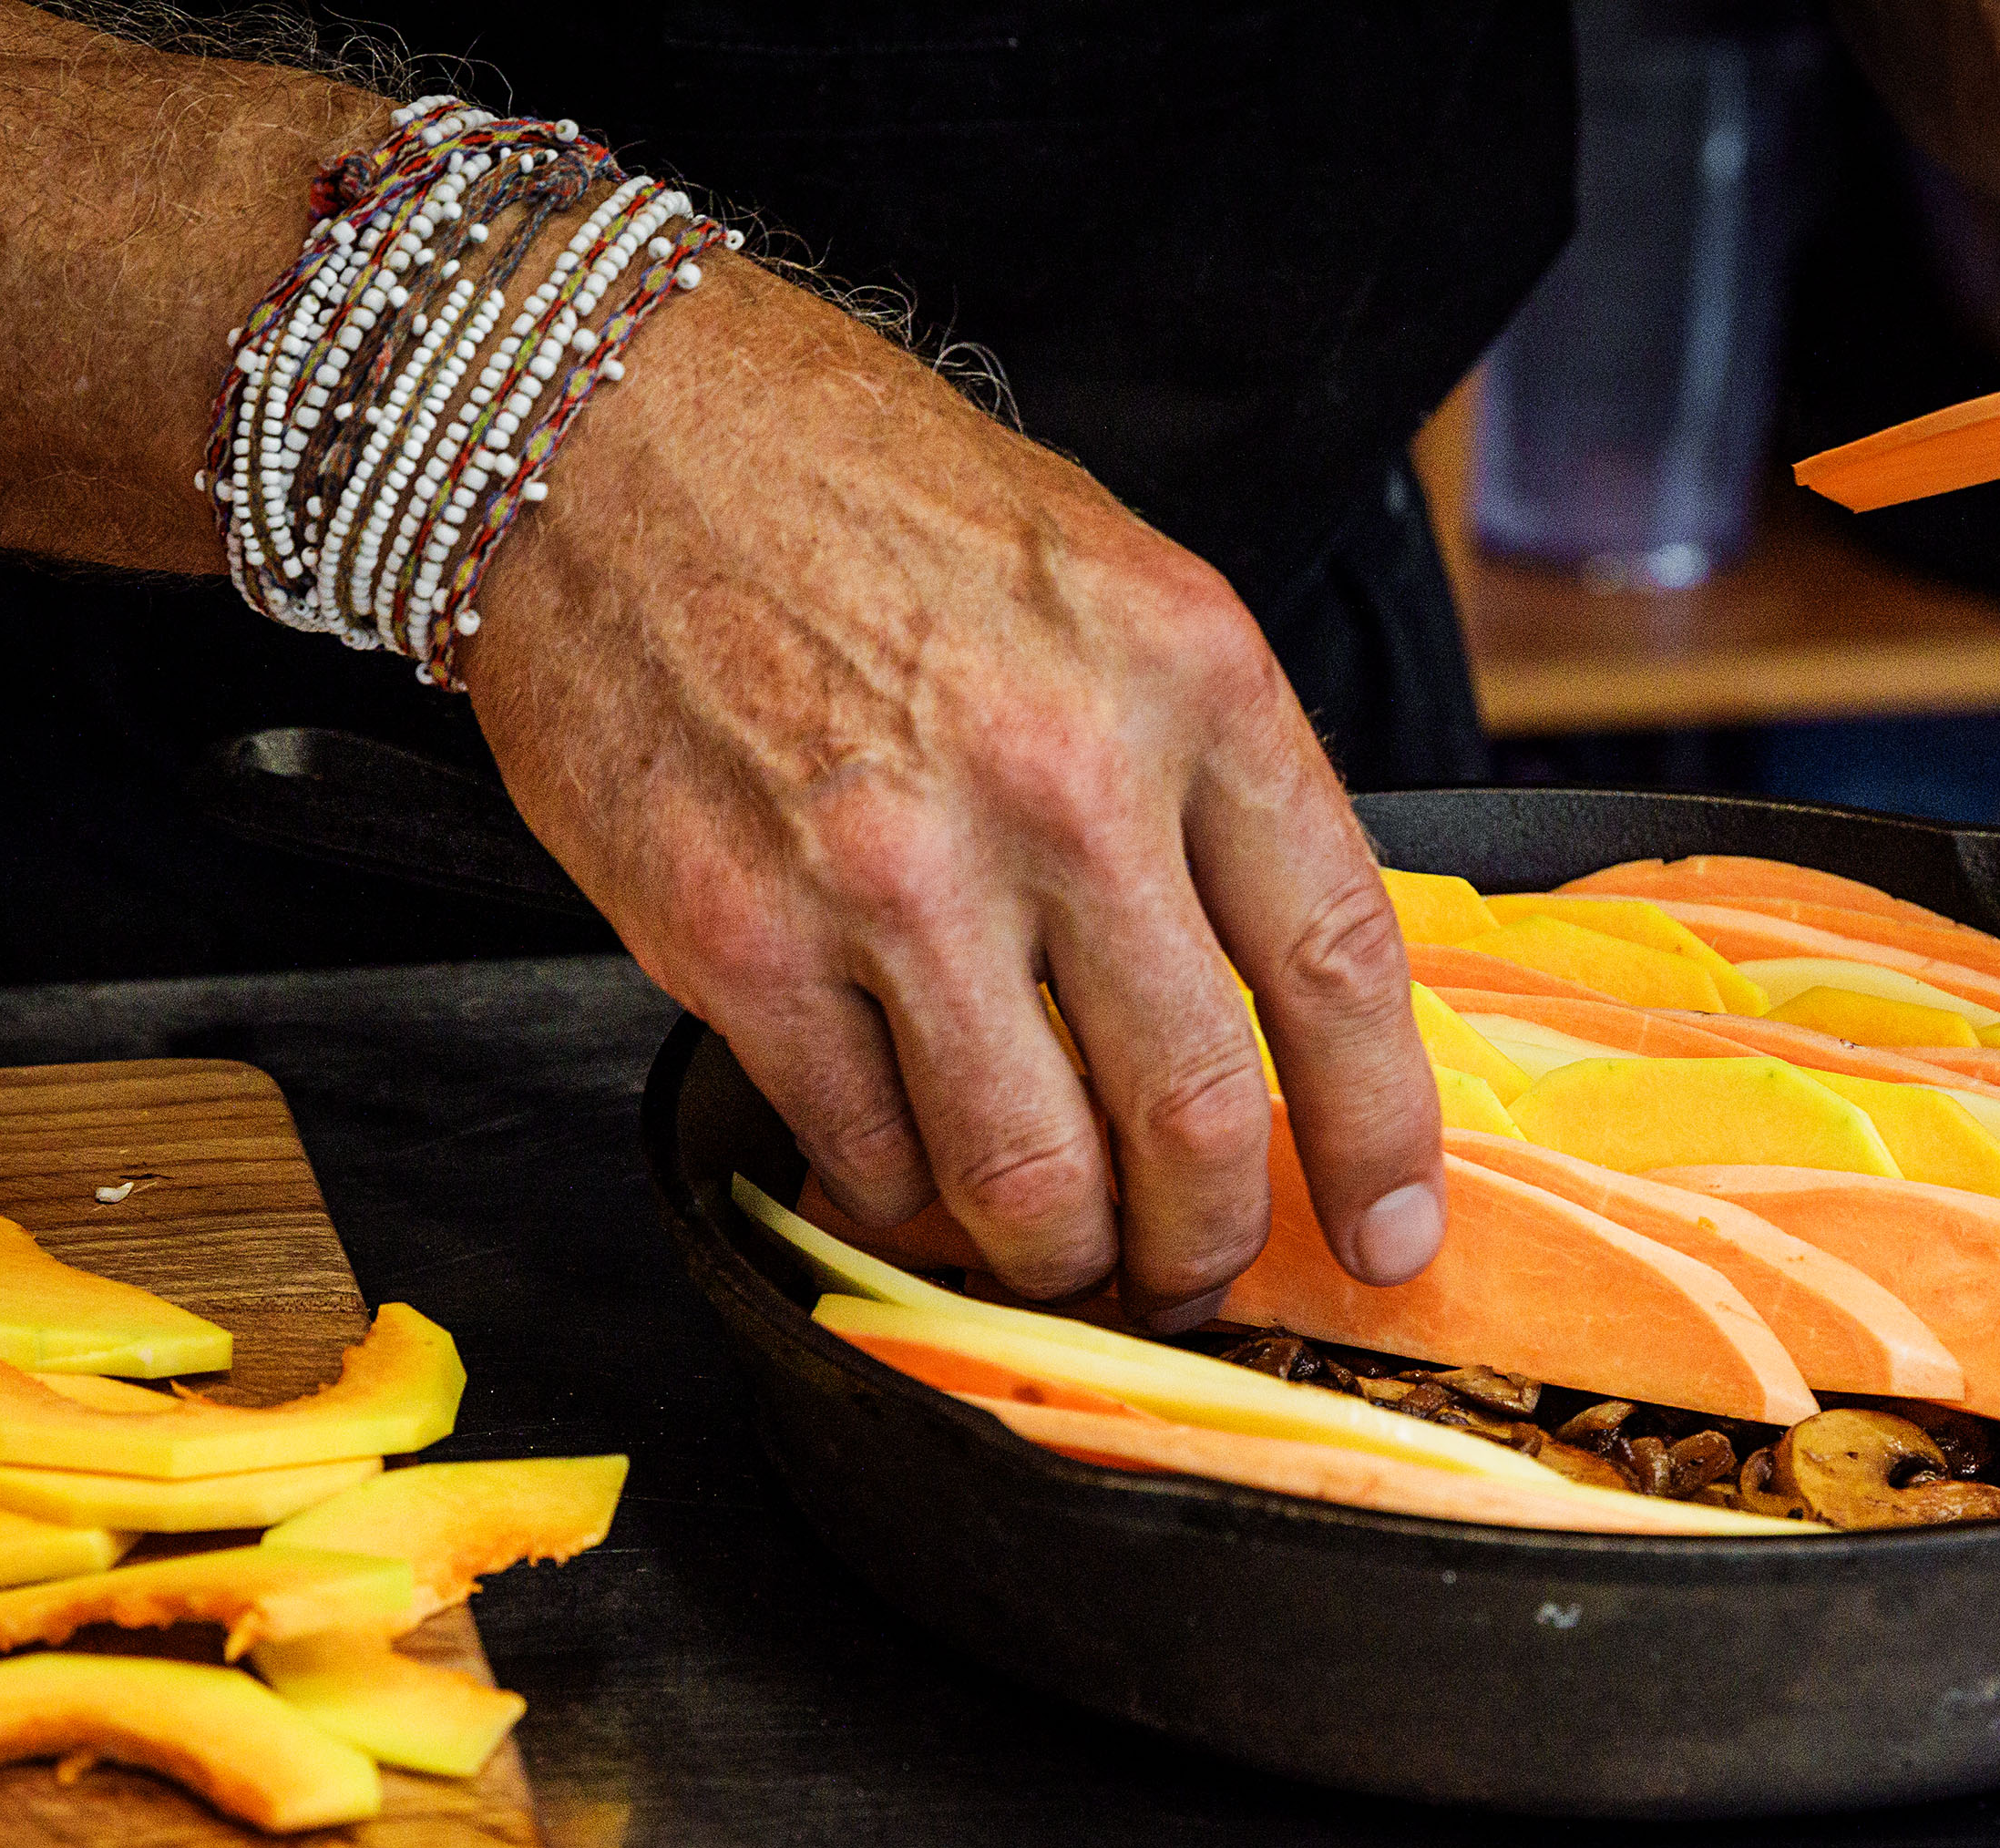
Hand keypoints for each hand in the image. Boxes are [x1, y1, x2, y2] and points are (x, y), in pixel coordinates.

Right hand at [463, 265, 1444, 1316]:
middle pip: (1191, 1113)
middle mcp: (1056, 779)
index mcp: (1189, 677)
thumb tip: (1274, 1008)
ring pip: (1029, 1176)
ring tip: (1061, 1251)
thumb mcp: (1112, 587)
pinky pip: (866, 1153)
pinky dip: (903, 1195)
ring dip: (1060, 1256)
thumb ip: (1207, 781)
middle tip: (1194, 1272)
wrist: (609, 424)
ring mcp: (890, 872)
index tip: (1390, 1233)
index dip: (1379, 1139)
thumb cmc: (870, 498)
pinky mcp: (738, 940)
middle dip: (1207, 1242)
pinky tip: (910, 1163)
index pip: (1339, 965)